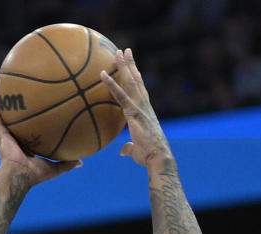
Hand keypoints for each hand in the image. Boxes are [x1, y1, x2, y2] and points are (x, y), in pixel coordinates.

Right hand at [0, 86, 80, 185]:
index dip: (27, 120)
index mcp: (22, 145)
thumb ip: (66, 163)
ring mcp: (2, 134)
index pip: (25, 130)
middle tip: (16, 91)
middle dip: (12, 106)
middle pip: (11, 118)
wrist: (19, 176)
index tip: (32, 109)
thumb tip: (81, 162)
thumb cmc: (34, 175)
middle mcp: (11, 138)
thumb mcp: (54, 168)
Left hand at [100, 48, 172, 167]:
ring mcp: (140, 107)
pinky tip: (103, 73)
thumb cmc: (148, 156)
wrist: (157, 157)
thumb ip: (128, 147)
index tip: (131, 65)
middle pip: (136, 80)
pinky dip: (111, 83)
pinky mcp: (134, 112)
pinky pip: (120, 95)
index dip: (135, 76)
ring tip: (119, 51)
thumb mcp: (135, 150)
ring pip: (131, 82)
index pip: (139, 90)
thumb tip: (122, 150)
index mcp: (144, 111)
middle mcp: (144, 105)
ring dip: (124, 66)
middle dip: (130, 65)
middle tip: (125, 50)